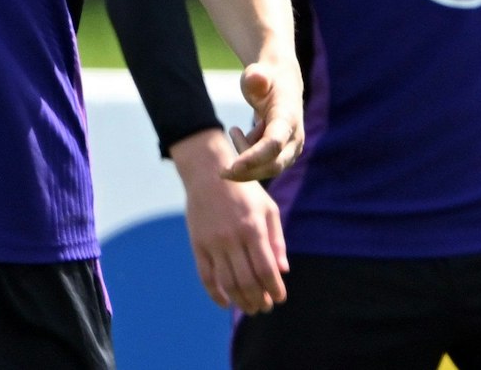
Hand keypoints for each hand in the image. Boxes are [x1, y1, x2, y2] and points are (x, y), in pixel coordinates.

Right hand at [171, 131, 288, 312]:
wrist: (209, 173)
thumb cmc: (244, 191)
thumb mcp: (268, 209)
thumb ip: (277, 240)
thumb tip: (283, 270)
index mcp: (253, 228)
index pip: (266, 269)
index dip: (274, 288)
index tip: (280, 298)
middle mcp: (232, 238)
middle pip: (247, 281)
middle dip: (259, 300)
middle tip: (265, 307)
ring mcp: (212, 243)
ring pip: (227, 283)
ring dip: (240, 301)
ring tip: (250, 307)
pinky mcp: (197, 245)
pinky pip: (205, 276)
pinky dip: (215, 294)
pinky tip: (225, 302)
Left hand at [222, 60, 302, 181]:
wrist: (281, 83)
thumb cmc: (266, 78)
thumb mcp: (258, 72)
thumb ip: (256, 76)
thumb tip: (256, 78)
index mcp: (288, 116)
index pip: (273, 143)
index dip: (254, 157)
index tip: (233, 167)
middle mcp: (294, 137)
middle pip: (273, 165)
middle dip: (247, 172)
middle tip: (221, 172)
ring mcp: (291, 148)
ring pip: (267, 169)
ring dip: (245, 159)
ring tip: (235, 130)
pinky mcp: (284, 155)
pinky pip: (263, 166)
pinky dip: (248, 155)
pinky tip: (244, 135)